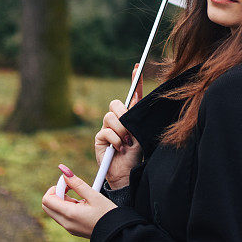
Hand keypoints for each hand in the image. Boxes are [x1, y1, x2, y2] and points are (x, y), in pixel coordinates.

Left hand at [42, 165, 116, 237]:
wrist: (116, 231)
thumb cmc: (107, 213)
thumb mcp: (94, 195)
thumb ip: (77, 183)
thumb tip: (64, 171)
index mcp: (69, 214)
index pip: (47, 199)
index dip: (55, 187)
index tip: (68, 182)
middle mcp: (65, 223)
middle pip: (47, 205)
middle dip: (56, 193)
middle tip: (71, 188)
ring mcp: (68, 227)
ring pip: (54, 211)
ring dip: (62, 200)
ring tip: (80, 197)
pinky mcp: (72, 229)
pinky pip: (62, 216)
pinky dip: (66, 207)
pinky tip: (81, 204)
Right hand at [95, 63, 143, 188]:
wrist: (127, 173)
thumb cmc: (137, 156)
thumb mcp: (142, 134)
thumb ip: (137, 119)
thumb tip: (134, 103)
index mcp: (132, 116)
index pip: (133, 95)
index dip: (135, 81)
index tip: (137, 67)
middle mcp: (119, 119)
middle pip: (116, 103)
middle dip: (124, 115)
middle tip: (130, 132)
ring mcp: (108, 128)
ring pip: (110, 116)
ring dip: (121, 130)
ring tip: (127, 143)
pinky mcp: (100, 138)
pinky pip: (106, 131)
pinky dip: (115, 140)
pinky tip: (119, 149)